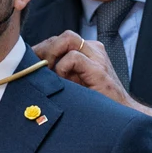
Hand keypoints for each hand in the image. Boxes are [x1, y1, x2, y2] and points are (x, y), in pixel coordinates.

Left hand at [33, 32, 151, 118]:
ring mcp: (97, 58)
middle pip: (61, 36)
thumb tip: (31, 69)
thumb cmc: (94, 103)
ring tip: (49, 74)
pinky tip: (64, 82)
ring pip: (67, 38)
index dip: (42, 50)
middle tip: (36, 70)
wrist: (121, 116)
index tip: (30, 65)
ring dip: (52, 55)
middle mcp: (93, 50)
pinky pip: (73, 57)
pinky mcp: (99, 69)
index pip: (59, 39)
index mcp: (87, 51)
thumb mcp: (72, 84)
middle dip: (44, 51)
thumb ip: (58, 73)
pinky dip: (62, 68)